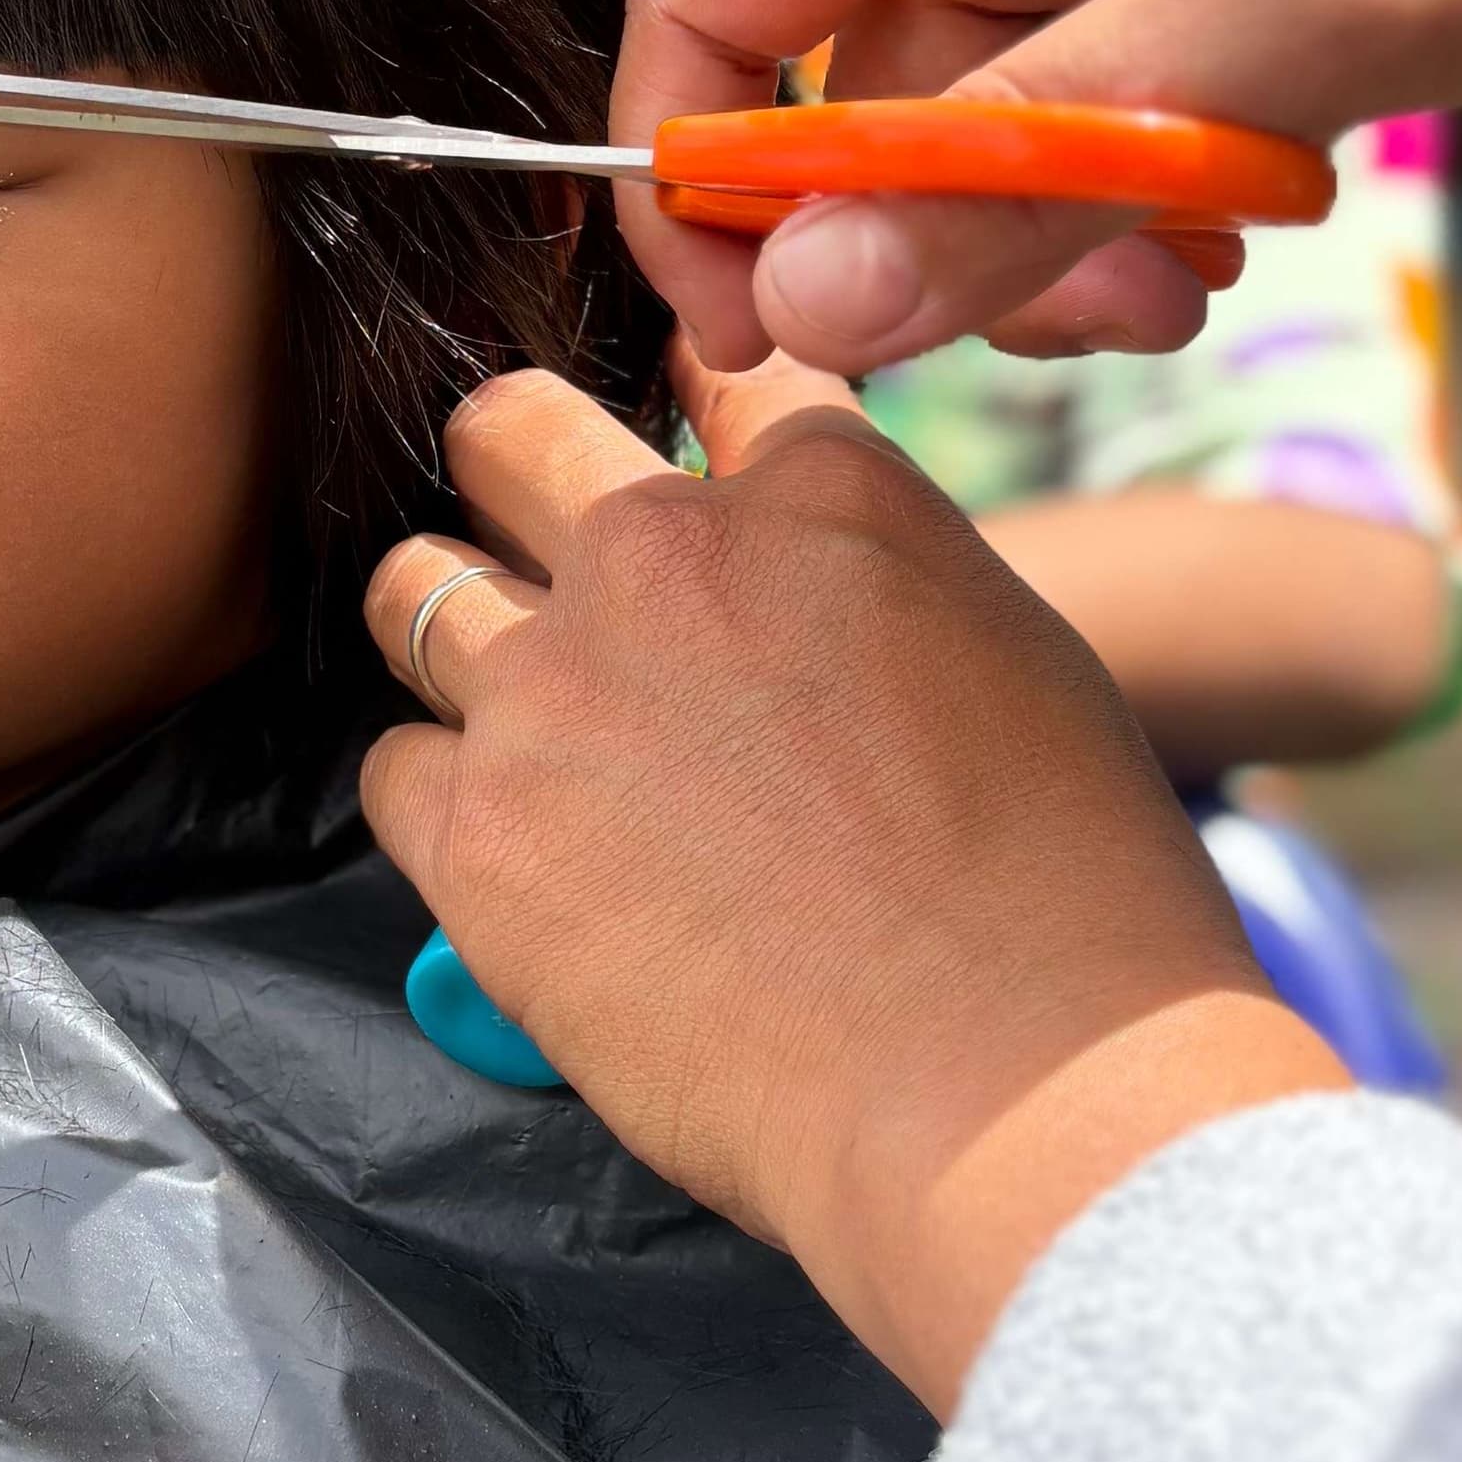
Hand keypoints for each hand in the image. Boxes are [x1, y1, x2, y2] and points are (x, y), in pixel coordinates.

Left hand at [363, 367, 1342, 1411]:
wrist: (1013, 1085)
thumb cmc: (1067, 902)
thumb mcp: (1016, 660)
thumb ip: (882, 585)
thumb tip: (821, 605)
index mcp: (821, 491)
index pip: (716, 377)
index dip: (693, 424)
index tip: (683, 481)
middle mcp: (665, 552)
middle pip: (508, 432)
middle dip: (513, 476)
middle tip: (530, 550)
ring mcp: (555, 685)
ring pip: (414, 591)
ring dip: (451, 641)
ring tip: (513, 723)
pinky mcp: (478, 830)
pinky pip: (395, 770)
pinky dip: (444, 808)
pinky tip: (516, 861)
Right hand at [616, 0, 1461, 375]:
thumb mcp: (1281, 24)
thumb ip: (1029, 166)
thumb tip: (806, 303)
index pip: (702, 3)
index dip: (701, 190)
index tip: (776, 344)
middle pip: (842, 76)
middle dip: (946, 234)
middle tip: (1118, 324)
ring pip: (973, 96)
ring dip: (1059, 217)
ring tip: (1214, 264)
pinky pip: (1079, 62)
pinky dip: (1137, 159)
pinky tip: (1257, 191)